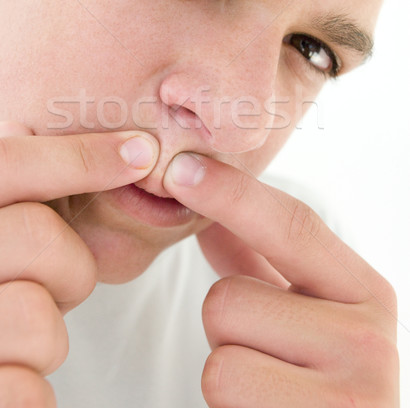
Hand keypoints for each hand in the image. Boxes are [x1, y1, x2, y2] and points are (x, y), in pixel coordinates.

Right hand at [0, 122, 158, 405]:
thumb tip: (8, 126)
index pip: (0, 163)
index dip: (79, 154)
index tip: (141, 152)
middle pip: (33, 233)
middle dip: (72, 265)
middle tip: (58, 290)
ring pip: (31, 314)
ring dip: (48, 336)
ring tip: (22, 346)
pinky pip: (20, 391)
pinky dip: (30, 396)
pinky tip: (5, 391)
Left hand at [164, 153, 398, 407]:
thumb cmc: (308, 380)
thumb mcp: (297, 313)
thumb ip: (259, 259)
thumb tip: (211, 209)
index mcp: (365, 294)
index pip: (292, 225)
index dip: (230, 194)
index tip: (181, 169)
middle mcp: (370, 341)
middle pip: (229, 296)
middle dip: (223, 327)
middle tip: (261, 356)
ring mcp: (351, 395)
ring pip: (219, 352)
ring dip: (227, 370)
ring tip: (265, 389)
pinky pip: (226, 387)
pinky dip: (230, 407)